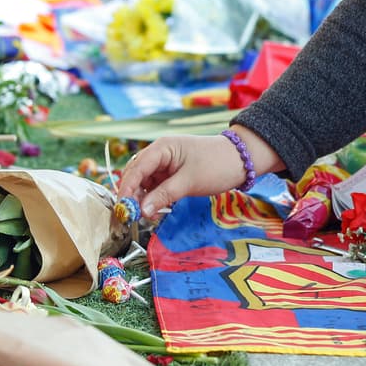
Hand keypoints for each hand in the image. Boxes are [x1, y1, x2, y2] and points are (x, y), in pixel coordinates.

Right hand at [118, 128, 284, 219]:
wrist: (242, 161)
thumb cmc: (217, 165)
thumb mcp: (189, 182)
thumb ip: (163, 195)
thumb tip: (141, 211)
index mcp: (161, 148)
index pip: (135, 169)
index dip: (126, 190)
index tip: (122, 210)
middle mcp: (159, 154)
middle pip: (135, 175)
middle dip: (133, 195)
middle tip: (134, 217)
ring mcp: (165, 164)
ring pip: (144, 183)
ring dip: (143, 199)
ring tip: (148, 216)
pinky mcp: (172, 174)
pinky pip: (156, 186)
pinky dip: (154, 198)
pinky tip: (157, 210)